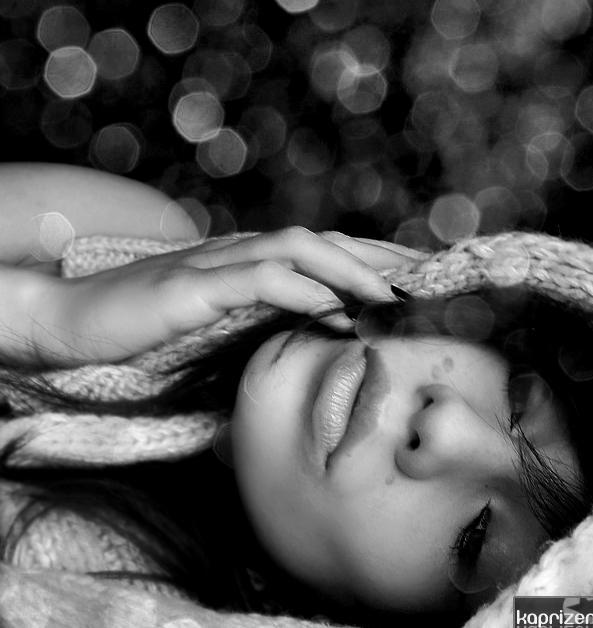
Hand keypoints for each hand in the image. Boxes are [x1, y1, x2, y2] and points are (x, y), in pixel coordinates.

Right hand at [28, 228, 422, 366]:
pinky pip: (255, 281)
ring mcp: (213, 268)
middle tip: (428, 275)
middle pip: (321, 242)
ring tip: (394, 292)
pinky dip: (298, 291)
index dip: (370, 259)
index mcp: (244, 265)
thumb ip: (264, 320)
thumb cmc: (142, 327)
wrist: (72, 320)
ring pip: (295, 250)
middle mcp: (235, 255)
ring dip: (348, 267)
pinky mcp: (189, 289)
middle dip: (377, 254)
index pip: (319, 253)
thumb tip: (326, 327)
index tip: (415, 278)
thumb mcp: (216, 325)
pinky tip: (331, 309)